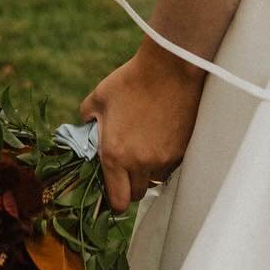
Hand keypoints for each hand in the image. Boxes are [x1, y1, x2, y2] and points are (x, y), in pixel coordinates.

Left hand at [80, 40, 205, 211]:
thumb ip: (87, 120)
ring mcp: (164, 158)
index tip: (112, 192)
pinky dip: (165, 159)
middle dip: (130, 186)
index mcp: (115, 155)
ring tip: (146, 147)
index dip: (113, 202)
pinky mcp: (182, 150)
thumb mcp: (98, 98)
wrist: (170, 67)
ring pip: (155, 179)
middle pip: (136, 194)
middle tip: (128, 168)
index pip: (116, 201)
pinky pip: (171, 165)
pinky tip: (161, 137)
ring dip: (149, 172)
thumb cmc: (131, 80)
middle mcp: (140, 163)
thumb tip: (87, 130)